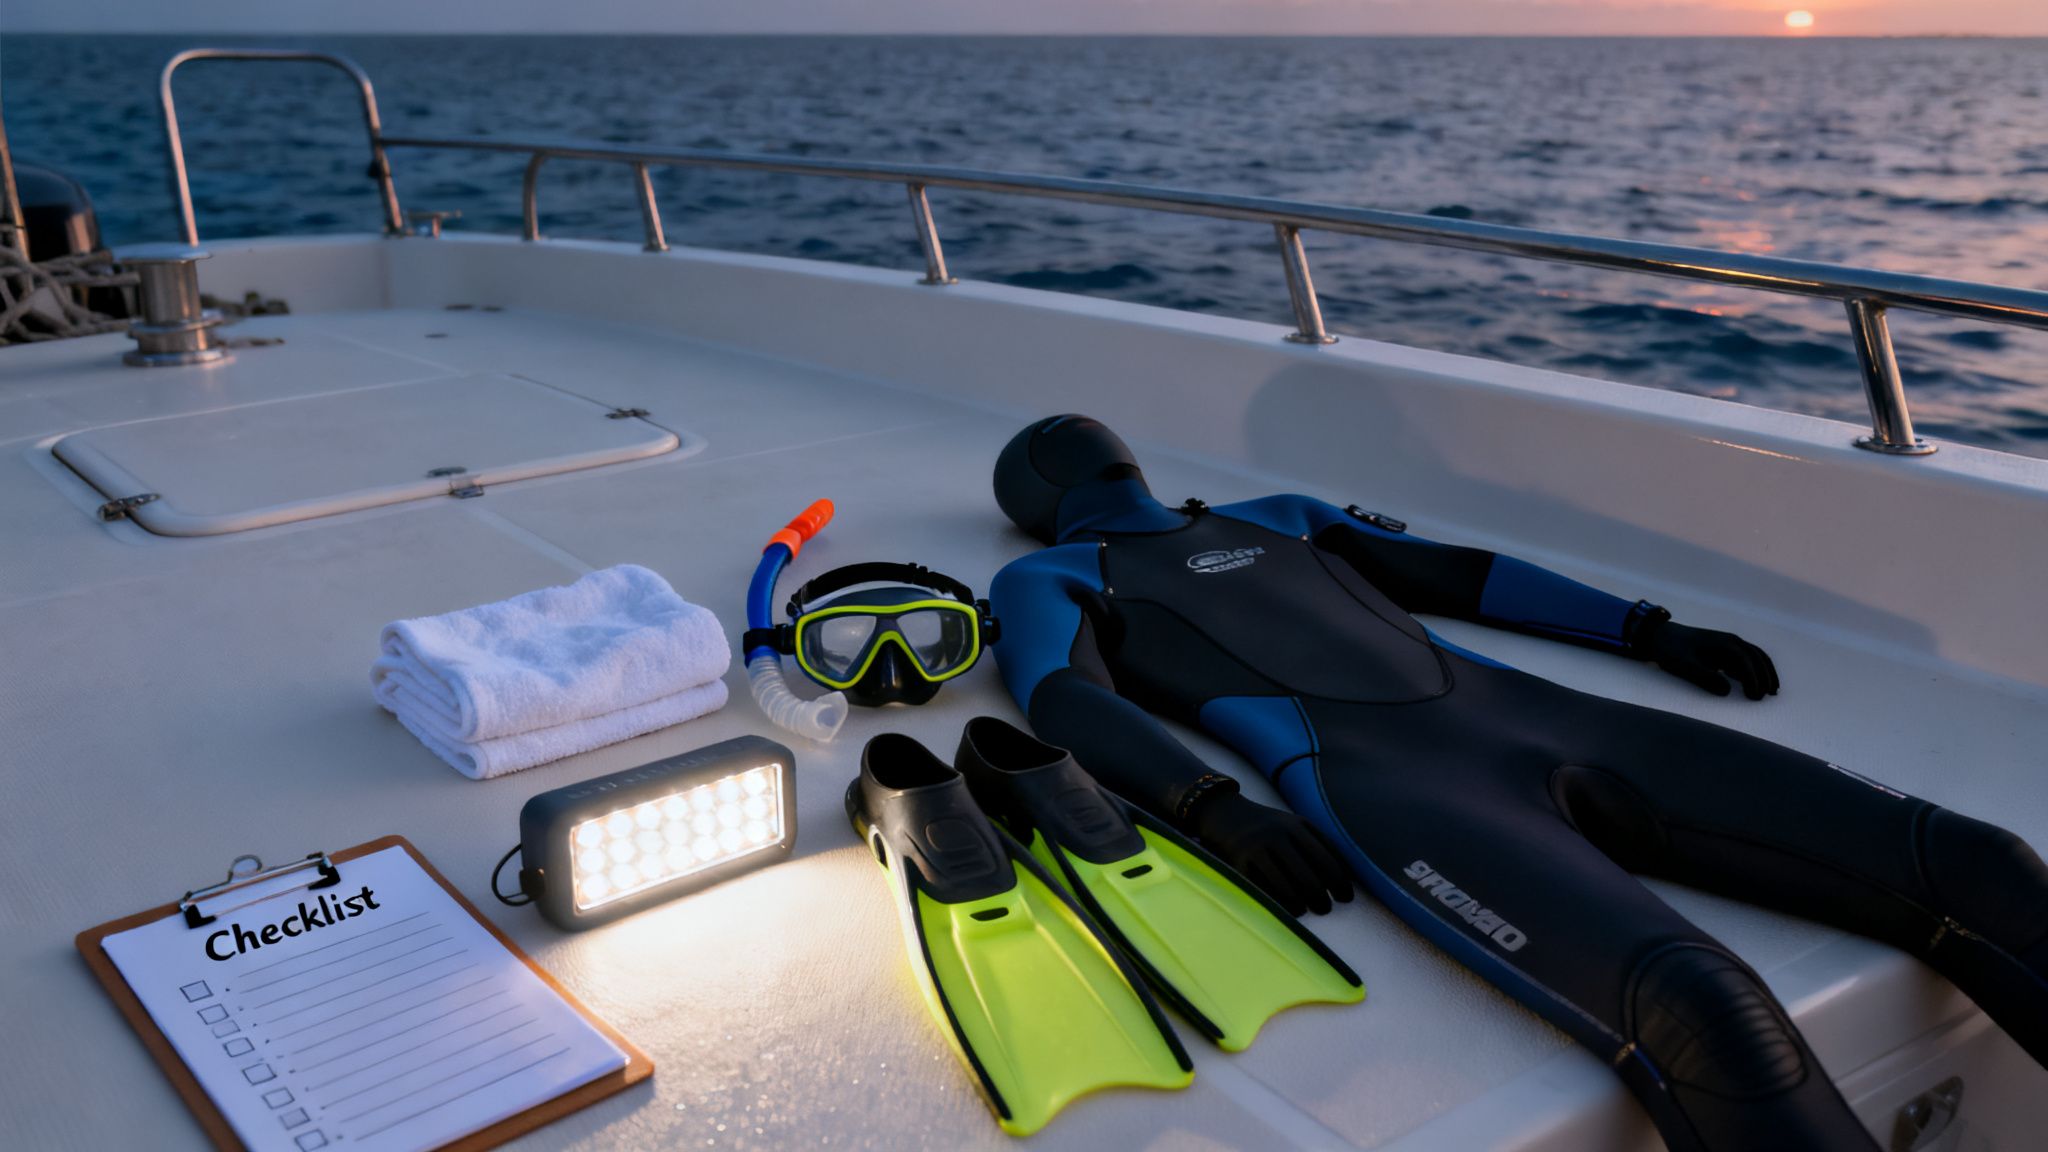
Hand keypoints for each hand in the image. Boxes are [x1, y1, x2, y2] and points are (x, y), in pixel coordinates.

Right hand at [1187, 793, 1354, 915]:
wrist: (1224, 813)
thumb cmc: (1269, 827)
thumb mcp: (1295, 825)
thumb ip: (1319, 844)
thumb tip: (1347, 877)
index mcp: (1297, 825)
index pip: (1327, 860)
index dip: (1341, 883)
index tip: (1346, 897)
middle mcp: (1277, 835)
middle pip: (1309, 878)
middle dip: (1322, 899)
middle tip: (1325, 908)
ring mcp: (1256, 849)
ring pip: (1287, 889)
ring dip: (1302, 906)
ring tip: (1306, 909)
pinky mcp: (1239, 864)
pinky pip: (1265, 892)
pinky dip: (1280, 905)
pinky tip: (1289, 908)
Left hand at [1636, 616, 1778, 700]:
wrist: (1660, 636)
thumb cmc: (1671, 651)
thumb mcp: (1685, 665)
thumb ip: (1705, 677)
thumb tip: (1727, 691)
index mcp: (1725, 643)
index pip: (1747, 661)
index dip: (1754, 679)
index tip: (1755, 696)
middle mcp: (1731, 641)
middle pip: (1757, 657)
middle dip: (1766, 676)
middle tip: (1768, 696)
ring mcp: (1729, 644)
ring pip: (1755, 657)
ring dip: (1765, 672)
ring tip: (1771, 691)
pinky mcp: (1724, 649)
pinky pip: (1746, 659)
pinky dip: (1755, 670)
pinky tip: (1754, 684)